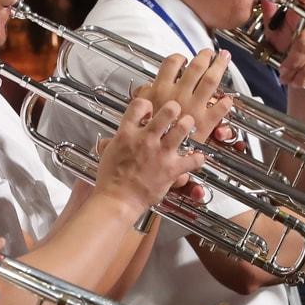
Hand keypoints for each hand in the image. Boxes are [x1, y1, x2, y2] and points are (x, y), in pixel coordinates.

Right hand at [93, 98, 205, 216]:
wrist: (118, 200)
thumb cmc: (111, 181)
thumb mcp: (107, 154)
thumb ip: (112, 143)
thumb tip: (109, 141)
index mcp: (127, 134)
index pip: (140, 105)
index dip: (147, 104)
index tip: (149, 111)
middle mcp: (146, 139)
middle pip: (168, 111)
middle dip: (174, 108)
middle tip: (175, 113)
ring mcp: (160, 153)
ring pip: (183, 128)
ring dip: (187, 125)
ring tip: (186, 126)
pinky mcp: (172, 168)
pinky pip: (193, 159)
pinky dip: (197, 158)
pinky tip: (195, 158)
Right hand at [131, 50, 233, 143]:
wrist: (142, 171)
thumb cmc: (138, 146)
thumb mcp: (132, 118)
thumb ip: (141, 102)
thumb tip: (145, 89)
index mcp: (159, 93)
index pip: (170, 65)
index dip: (178, 59)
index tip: (182, 59)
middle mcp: (177, 97)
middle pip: (195, 68)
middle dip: (204, 57)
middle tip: (209, 52)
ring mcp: (193, 109)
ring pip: (210, 82)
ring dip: (218, 68)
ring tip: (223, 59)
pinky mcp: (205, 124)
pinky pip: (219, 110)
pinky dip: (225, 103)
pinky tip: (228, 99)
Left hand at [261, 0, 304, 89]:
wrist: (299, 74)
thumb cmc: (286, 50)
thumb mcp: (274, 34)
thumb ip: (270, 18)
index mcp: (301, 20)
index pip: (304, 9)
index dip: (304, 2)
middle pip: (303, 45)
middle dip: (290, 62)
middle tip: (282, 70)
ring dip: (292, 74)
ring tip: (286, 76)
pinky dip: (300, 80)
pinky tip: (297, 79)